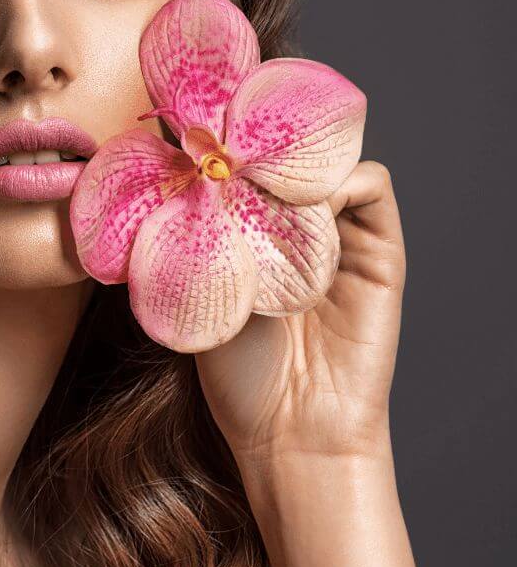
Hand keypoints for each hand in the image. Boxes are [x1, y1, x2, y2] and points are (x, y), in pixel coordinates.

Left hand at [194, 160, 406, 468]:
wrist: (289, 431)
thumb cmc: (237, 372)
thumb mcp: (202, 287)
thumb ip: (200, 231)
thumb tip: (186, 165)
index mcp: (253, 233)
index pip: (246, 165)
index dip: (223, 144)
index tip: (192, 135)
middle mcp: (297, 228)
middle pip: (286, 156)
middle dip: (257, 146)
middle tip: (225, 148)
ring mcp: (341, 237)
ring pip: (327, 164)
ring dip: (296, 165)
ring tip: (261, 188)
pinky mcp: (380, 252)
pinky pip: (372, 187)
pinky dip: (340, 181)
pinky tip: (302, 207)